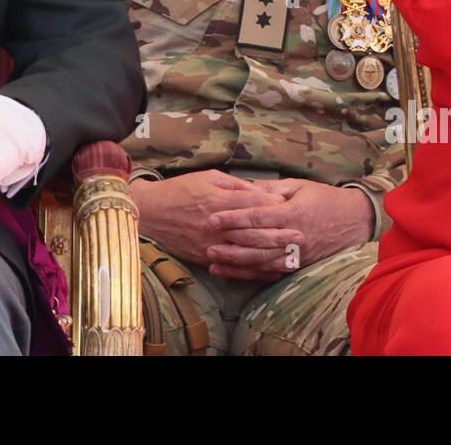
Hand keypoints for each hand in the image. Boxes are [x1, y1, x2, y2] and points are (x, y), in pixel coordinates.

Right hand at [130, 169, 294, 270]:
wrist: (149, 213)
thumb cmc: (178, 190)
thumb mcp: (206, 178)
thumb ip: (233, 185)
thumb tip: (257, 190)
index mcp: (218, 202)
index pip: (252, 206)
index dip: (274, 208)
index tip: (293, 209)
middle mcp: (216, 226)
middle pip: (254, 232)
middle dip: (280, 234)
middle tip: (301, 236)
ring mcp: (211, 245)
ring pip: (247, 254)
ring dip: (271, 256)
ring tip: (293, 257)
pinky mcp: (205, 258)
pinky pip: (233, 268)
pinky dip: (253, 272)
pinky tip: (270, 272)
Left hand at [206, 178, 373, 279]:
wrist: (354, 221)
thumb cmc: (324, 198)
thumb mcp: (298, 185)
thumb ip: (270, 188)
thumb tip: (244, 186)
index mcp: (292, 212)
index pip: (257, 217)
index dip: (234, 217)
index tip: (213, 217)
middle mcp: (293, 236)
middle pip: (256, 241)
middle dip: (229, 241)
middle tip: (206, 239)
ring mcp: (296, 254)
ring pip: (261, 261)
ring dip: (235, 262)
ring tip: (213, 259)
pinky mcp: (298, 266)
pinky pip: (270, 272)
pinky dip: (250, 273)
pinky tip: (232, 272)